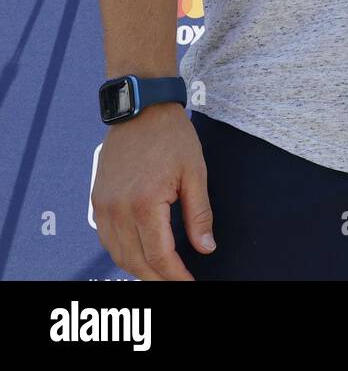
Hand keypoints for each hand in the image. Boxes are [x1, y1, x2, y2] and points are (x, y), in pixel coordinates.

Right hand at [92, 103, 213, 279]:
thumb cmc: (172, 137)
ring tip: (162, 273)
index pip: (159, 256)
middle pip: (135, 262)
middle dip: (157, 278)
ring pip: (118, 254)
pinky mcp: (97, 200)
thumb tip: (206, 248)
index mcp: (145, 204)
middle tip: (177, 282)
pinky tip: (140, 253)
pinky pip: (107, 239)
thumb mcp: (195, 172)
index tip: (190, 283)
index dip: (175, 276)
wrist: (142, 110)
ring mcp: (103, 206)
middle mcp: (118, 210)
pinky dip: (123, 252)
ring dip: (138, 269)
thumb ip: (199, 214)